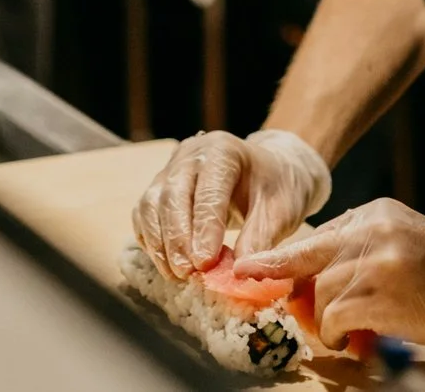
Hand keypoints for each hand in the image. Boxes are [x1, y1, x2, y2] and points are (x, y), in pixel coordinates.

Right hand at [132, 128, 331, 278]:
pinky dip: (151, 241)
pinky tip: (166, 265)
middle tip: (187, 273)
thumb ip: (259, 239)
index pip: (208, 191)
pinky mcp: (160, 187)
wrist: (269, 172)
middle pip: (173, 196)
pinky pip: (144, 214)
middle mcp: (191, 154)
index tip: (204, 263)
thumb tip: (238, 274)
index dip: (204, 228)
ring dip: (161, 244)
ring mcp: (171, 168)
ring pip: (152, 205)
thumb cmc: (277, 189)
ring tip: (177, 275)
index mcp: (224, 150)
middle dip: (177, 239)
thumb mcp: (280, 212)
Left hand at [234, 199, 424, 351]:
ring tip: (343, 331)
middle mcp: (371, 230)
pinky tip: (353, 339)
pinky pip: (336, 317)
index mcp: (373, 214)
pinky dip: (336, 334)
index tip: (247, 271)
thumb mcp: (400, 241)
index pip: (314, 237)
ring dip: (323, 320)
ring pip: (319, 293)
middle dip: (287, 288)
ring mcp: (377, 261)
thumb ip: (358, 250)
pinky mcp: (383, 295)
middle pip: (306, 261)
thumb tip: (310, 281)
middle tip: (279, 305)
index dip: (281, 261)